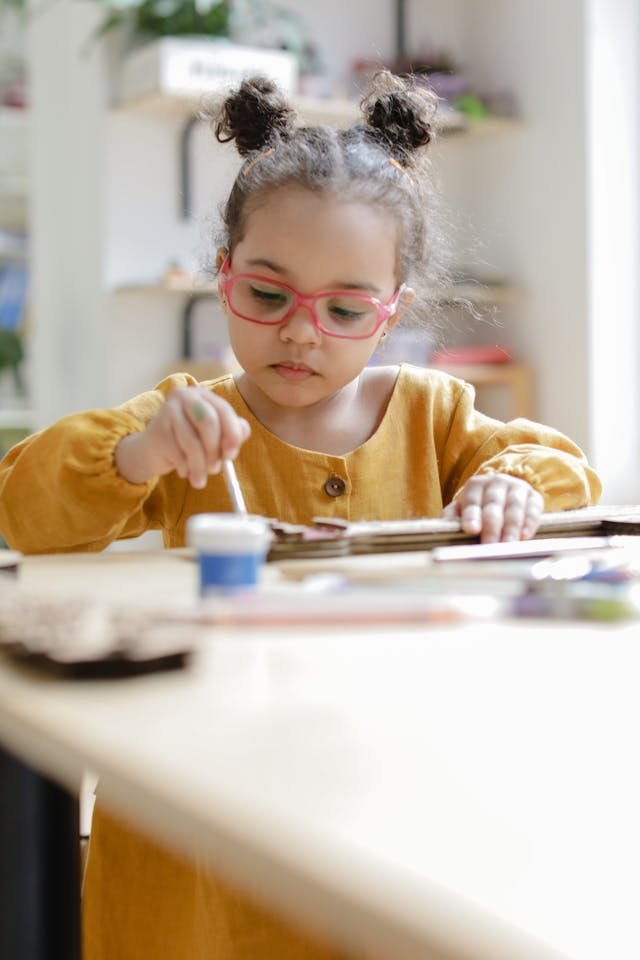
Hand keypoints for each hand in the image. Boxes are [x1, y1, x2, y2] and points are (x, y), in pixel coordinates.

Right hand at [115, 386, 249, 487]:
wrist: (153, 450)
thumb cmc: (190, 442)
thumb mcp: (214, 437)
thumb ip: (232, 434)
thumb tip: (241, 436)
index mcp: (204, 395)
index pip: (223, 410)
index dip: (231, 433)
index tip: (231, 455)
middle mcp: (185, 396)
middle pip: (208, 422)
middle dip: (214, 451)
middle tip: (215, 470)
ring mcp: (168, 411)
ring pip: (192, 442)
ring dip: (199, 466)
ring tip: (200, 479)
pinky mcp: (157, 429)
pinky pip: (177, 454)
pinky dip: (184, 468)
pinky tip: (183, 471)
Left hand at [442, 473, 543, 542]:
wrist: (504, 497)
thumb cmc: (478, 509)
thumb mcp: (462, 510)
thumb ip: (453, 518)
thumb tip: (445, 530)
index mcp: (476, 485)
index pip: (472, 501)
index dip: (471, 516)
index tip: (471, 530)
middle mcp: (497, 482)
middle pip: (493, 506)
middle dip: (492, 527)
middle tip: (490, 546)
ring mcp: (517, 487)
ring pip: (514, 508)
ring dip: (511, 529)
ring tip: (508, 546)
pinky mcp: (534, 496)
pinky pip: (533, 509)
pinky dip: (529, 523)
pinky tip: (525, 536)